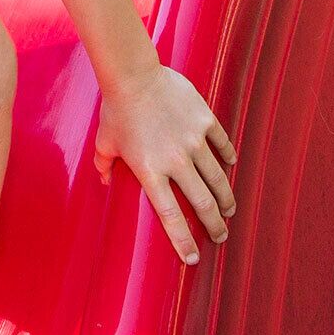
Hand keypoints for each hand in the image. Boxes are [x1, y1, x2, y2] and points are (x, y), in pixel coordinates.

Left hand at [93, 61, 237, 263]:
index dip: (183, 241)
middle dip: (214, 225)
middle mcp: (176, 160)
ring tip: (229, 210)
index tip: (192, 259)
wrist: (133, 75)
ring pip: (218, 178)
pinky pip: (222, 144)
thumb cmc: (115, 109)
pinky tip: (230, 167)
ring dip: (226, 198)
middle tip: (220, 237)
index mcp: (151, 172)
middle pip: (203, 202)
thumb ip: (104, 165)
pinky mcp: (205, 120)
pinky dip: (227, 157)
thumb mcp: (104, 141)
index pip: (171, 216)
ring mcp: (194, 140)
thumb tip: (104, 181)